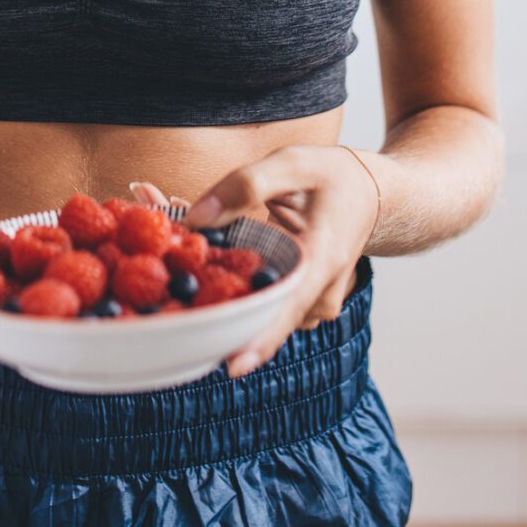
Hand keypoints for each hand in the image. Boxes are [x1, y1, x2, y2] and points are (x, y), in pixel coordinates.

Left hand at [177, 146, 379, 376]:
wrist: (372, 194)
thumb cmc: (334, 176)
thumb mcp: (293, 163)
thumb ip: (246, 185)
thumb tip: (195, 218)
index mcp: (323, 258)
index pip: (288, 307)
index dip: (259, 339)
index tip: (230, 363)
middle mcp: (317, 293)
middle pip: (258, 313)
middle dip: (204, 293)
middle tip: (154, 259)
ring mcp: (307, 303)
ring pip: (252, 303)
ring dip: (208, 275)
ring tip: (165, 222)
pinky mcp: (295, 302)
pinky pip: (256, 295)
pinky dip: (223, 272)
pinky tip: (191, 237)